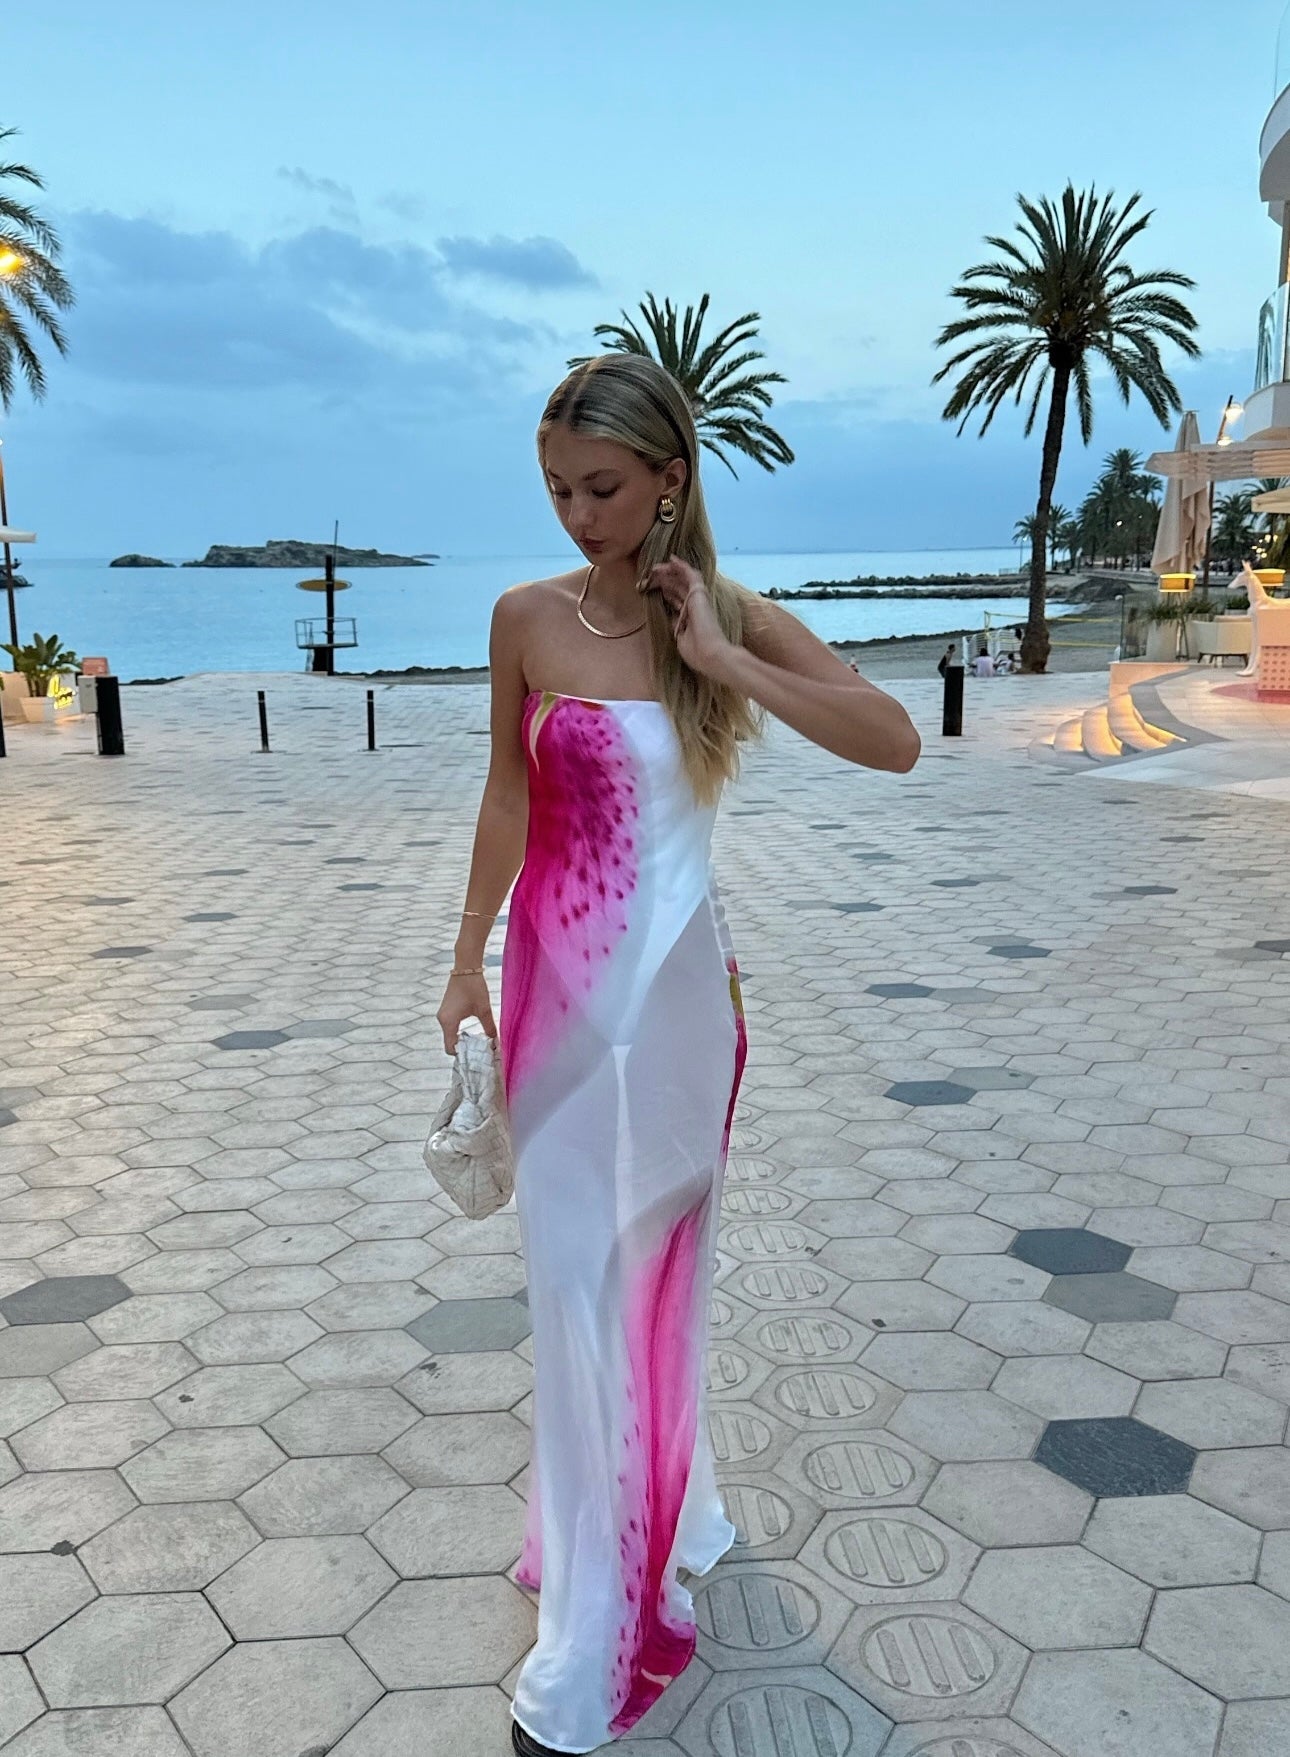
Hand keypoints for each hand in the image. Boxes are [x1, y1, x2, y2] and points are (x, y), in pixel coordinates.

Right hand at [436, 973, 495, 1053]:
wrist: (466, 968)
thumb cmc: (474, 988)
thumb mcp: (484, 1009)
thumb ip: (489, 1027)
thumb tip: (496, 1042)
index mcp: (448, 1022)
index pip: (451, 1048)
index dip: (462, 1055)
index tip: (476, 1056)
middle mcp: (442, 1020)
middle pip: (450, 1042)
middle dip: (464, 1048)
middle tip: (479, 1052)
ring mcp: (442, 1015)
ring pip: (450, 1035)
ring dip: (462, 1040)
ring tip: (477, 1042)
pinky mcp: (446, 1010)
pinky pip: (451, 1027)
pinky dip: (459, 1032)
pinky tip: (472, 1031)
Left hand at [644, 558, 738, 683]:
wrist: (708, 653)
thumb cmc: (695, 651)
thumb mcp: (679, 637)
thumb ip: (675, 625)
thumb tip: (670, 617)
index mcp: (690, 616)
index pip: (676, 599)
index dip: (664, 592)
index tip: (648, 588)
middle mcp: (695, 605)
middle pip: (677, 587)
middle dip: (662, 581)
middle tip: (648, 577)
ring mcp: (698, 597)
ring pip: (682, 579)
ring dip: (668, 571)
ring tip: (654, 568)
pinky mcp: (699, 592)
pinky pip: (690, 574)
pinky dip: (681, 566)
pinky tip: (671, 559)